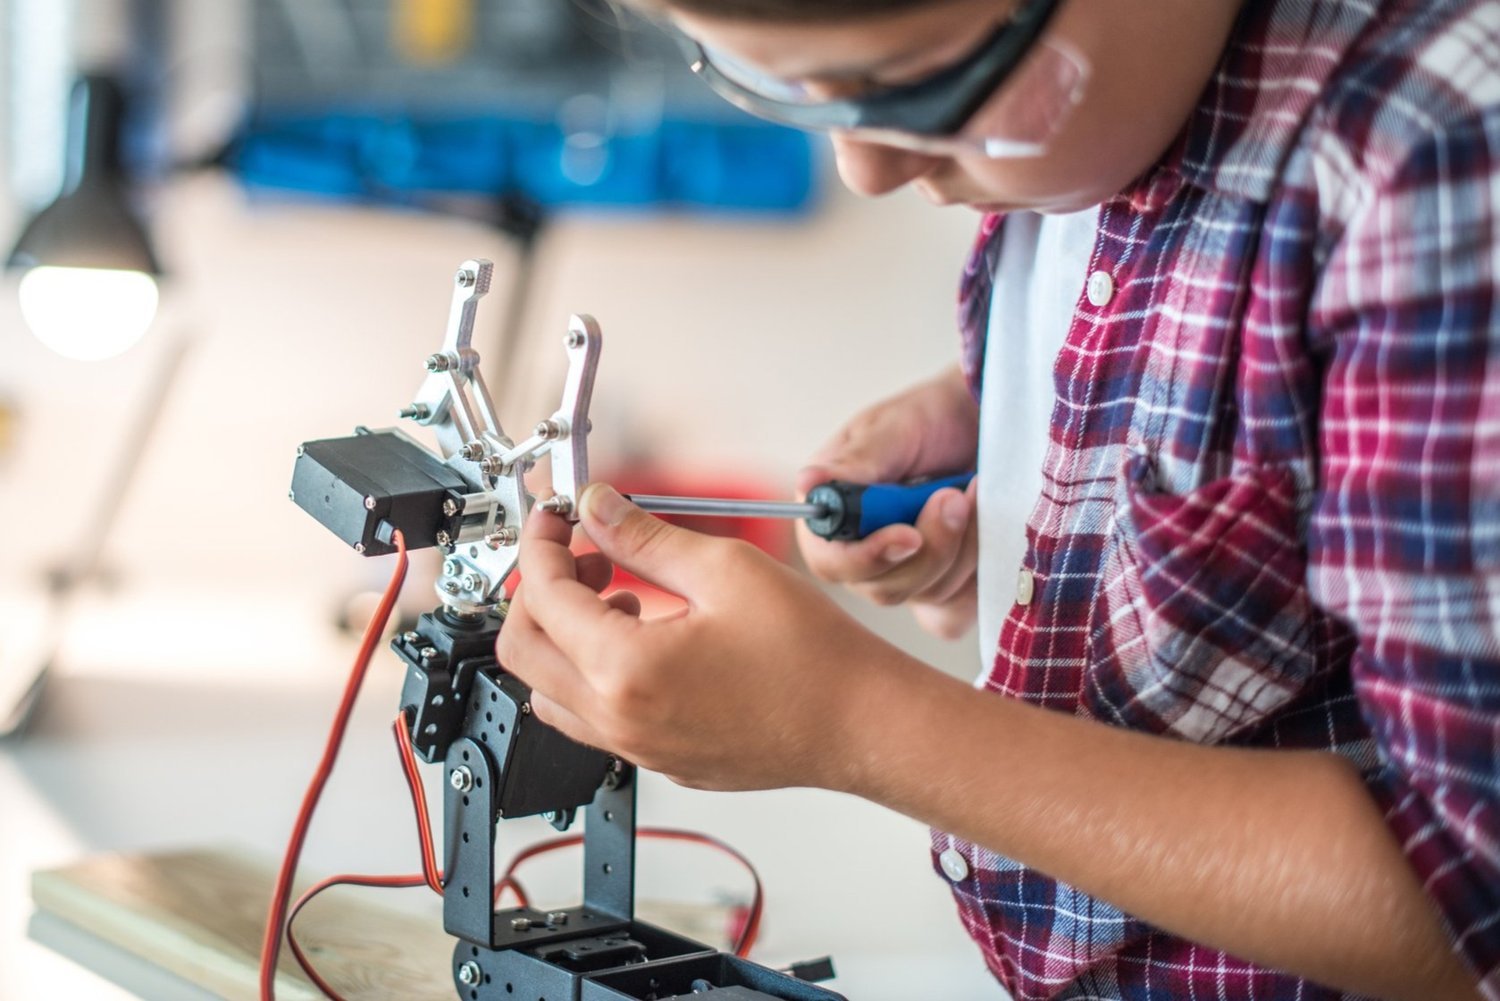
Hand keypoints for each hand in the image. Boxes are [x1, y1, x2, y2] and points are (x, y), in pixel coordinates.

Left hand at [497, 484, 917, 791]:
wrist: (860, 723)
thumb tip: (598, 511)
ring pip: (550, 692)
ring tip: (621, 598)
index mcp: (627, 669)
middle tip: (585, 554)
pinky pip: (593, 718)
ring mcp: (637, 748)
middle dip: (541, 590)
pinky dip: (594, 672)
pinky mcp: (659, 759)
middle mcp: (620, 720)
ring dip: (565, 637)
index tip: (556, 519)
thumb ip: (646, 538)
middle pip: (522, 651)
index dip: (541, 545)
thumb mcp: (725, 571)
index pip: (543, 597)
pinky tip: (648, 638)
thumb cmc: (812, 658)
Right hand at [795, 365, 980, 638]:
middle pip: (884, 588)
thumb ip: (858, 462)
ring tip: (975, 493)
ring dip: (963, 547)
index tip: (909, 536)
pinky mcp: (945, 587)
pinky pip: (957, 609)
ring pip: (928, 596)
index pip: (830, 561)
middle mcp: (863, 551)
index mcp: (833, 513)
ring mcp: (906, 574)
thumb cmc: (930, 417)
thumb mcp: (894, 429)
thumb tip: (809, 484)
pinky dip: (979, 573)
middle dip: (932, 548)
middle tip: (956, 496)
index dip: (865, 558)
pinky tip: (985, 527)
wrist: (983, 419)